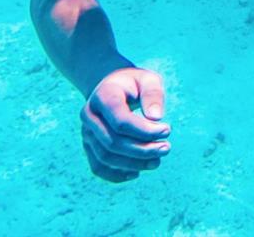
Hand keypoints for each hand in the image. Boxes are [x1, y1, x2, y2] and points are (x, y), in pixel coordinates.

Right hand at [80, 66, 170, 181]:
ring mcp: (86, 132)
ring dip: (133, 163)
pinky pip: (98, 167)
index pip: (121, 121)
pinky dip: (116, 174)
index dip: (145, 130)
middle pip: (113, 141)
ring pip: (105, 157)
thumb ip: (153, 94)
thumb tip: (156, 118)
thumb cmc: (134, 84)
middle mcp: (89, 115)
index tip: (167, 130)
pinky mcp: (88, 146)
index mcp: (103, 96)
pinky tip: (137, 172)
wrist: (112, 87)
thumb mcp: (148, 79)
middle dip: (142, 149)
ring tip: (157, 161)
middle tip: (166, 148)